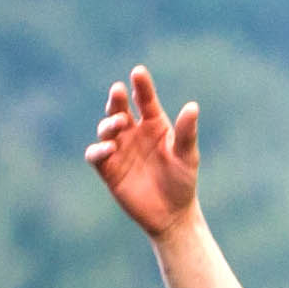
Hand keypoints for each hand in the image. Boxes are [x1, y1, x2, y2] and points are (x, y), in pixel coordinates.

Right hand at [84, 64, 199, 238]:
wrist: (173, 214)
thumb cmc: (183, 181)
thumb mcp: (187, 156)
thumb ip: (186, 132)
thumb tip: (192, 106)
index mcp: (154, 124)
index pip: (145, 100)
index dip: (141, 86)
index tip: (138, 72)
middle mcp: (133, 132)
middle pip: (119, 108)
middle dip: (117, 99)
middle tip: (119, 91)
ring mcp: (119, 149)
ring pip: (106, 128)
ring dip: (109, 123)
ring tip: (120, 123)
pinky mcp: (108, 168)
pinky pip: (96, 154)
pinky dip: (98, 149)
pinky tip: (109, 148)